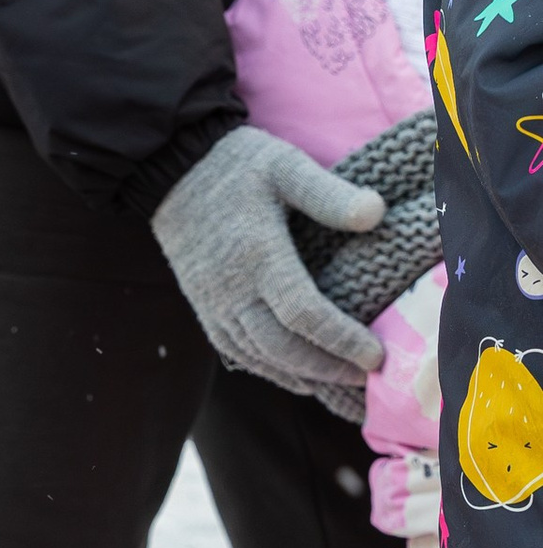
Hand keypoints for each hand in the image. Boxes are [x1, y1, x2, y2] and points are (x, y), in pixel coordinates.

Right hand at [150, 126, 383, 415]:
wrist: (170, 169)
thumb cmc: (235, 165)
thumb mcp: (285, 166)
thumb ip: (329, 194)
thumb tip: (377, 213)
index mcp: (258, 255)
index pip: (304, 314)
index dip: (341, 340)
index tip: (377, 355)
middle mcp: (232, 289)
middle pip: (283, 348)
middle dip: (328, 369)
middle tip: (368, 378)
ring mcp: (214, 303)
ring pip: (260, 357)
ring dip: (303, 377)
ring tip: (342, 383)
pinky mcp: (204, 307)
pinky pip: (238, 353)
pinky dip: (271, 371)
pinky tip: (298, 376)